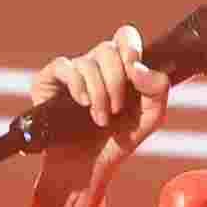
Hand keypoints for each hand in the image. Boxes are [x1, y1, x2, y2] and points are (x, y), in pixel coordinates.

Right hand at [28, 23, 171, 194]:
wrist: (88, 169)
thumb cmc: (119, 141)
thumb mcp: (150, 118)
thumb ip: (157, 90)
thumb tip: (137, 66)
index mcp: (120, 68)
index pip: (125, 37)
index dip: (130, 46)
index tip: (133, 67)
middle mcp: (95, 65)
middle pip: (108, 49)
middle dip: (116, 82)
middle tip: (116, 110)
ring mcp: (72, 72)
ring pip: (88, 62)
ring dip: (99, 93)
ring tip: (100, 119)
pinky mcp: (49, 81)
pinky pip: (64, 67)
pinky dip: (77, 84)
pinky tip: (82, 103)